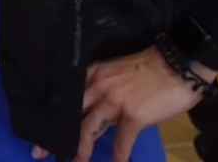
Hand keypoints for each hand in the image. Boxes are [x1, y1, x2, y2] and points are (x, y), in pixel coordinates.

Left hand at [29, 46, 208, 161]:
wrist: (179, 64)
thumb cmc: (151, 68)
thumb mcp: (116, 71)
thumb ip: (102, 86)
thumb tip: (94, 108)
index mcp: (93, 74)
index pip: (67, 96)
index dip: (52, 113)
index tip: (39, 127)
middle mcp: (98, 88)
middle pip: (71, 115)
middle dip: (56, 135)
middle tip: (39, 152)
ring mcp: (115, 103)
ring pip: (88, 130)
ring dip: (81, 151)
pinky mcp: (134, 117)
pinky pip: (121, 143)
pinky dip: (118, 156)